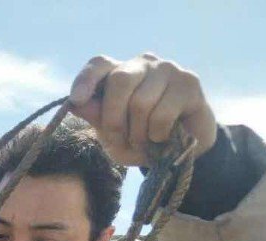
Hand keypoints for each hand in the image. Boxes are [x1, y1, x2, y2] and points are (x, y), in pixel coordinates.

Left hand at [69, 53, 216, 165]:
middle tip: (118, 140)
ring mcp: (168, 70)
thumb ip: (96, 117)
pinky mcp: (189, 83)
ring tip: (144, 141)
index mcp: (120, 72)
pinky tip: (163, 137)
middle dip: (114, 118)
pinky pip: (162, 114)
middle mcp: (143, 64)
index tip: (77, 100)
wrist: (180, 152)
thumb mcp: (112, 135)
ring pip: (141, 102)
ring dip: (138, 133)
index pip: (99, 64)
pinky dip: (157, 134)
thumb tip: (75, 104)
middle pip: (120, 81)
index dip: (86, 79)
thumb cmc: (141, 140)